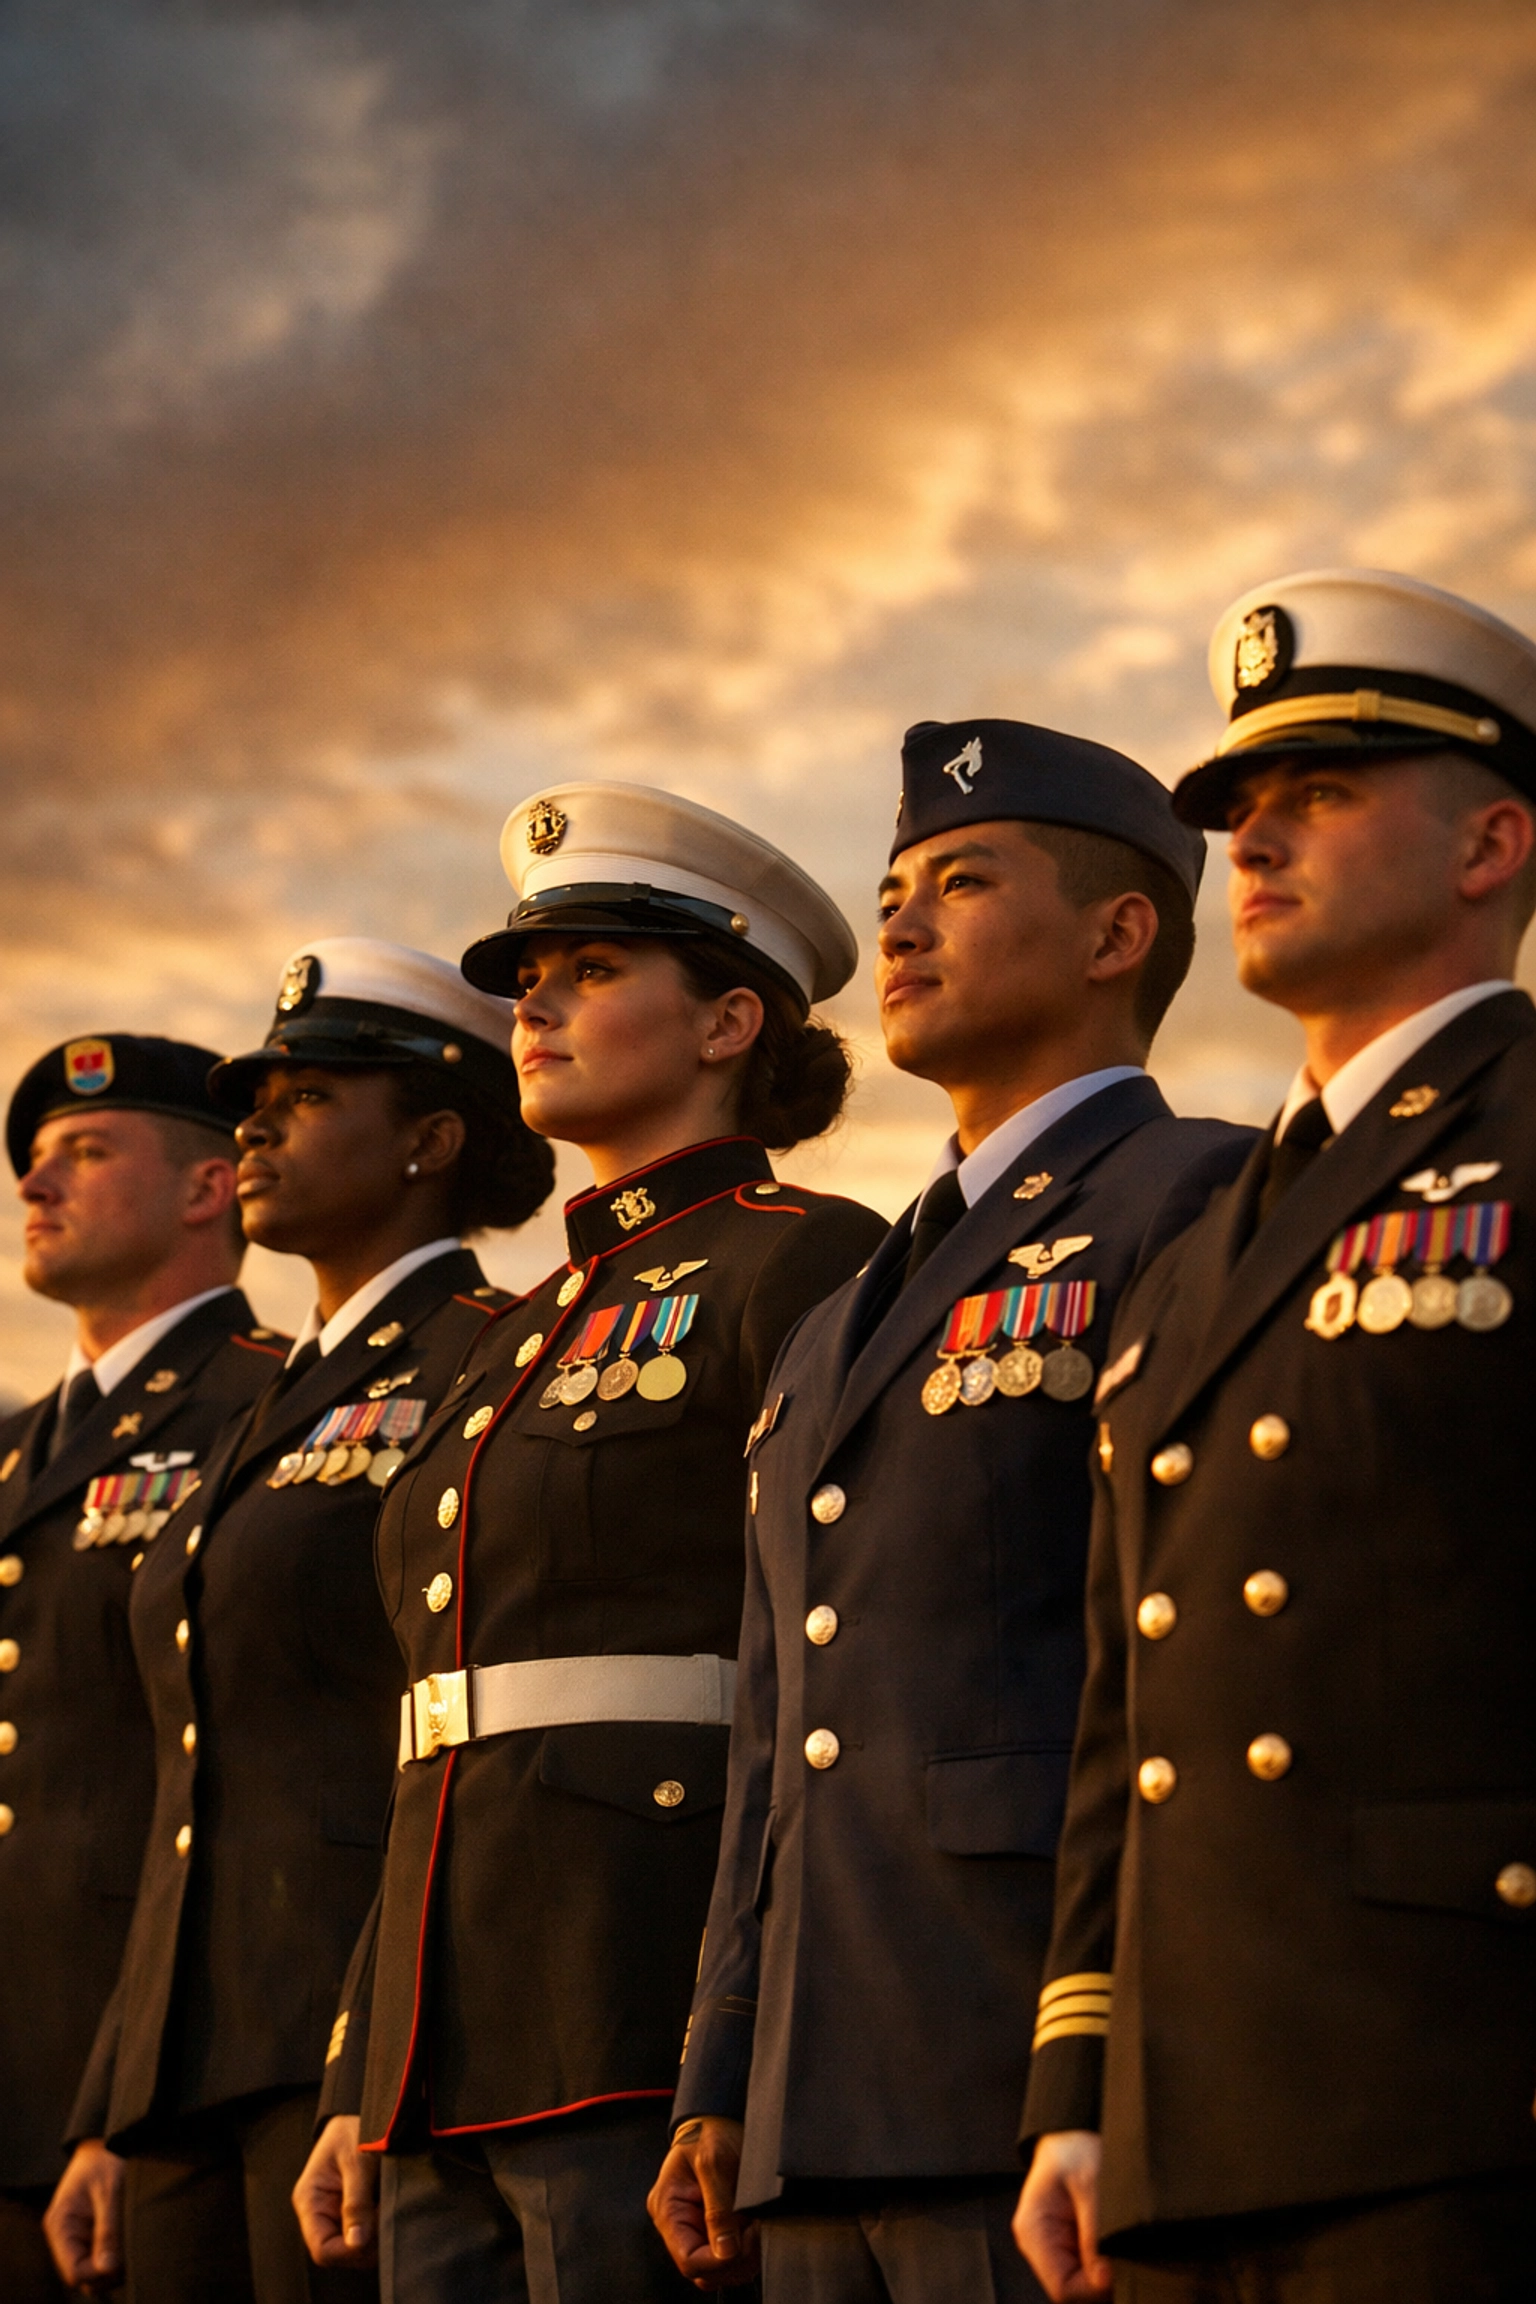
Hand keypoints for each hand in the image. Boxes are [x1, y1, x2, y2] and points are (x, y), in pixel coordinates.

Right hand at [44, 2139, 124, 2291]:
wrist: (112, 2136)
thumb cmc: (107, 2157)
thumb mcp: (110, 2190)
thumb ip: (109, 2229)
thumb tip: (108, 2268)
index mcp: (61, 2226)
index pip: (74, 2271)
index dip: (97, 2272)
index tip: (121, 2260)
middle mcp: (68, 2236)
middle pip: (87, 2276)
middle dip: (109, 2272)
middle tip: (132, 2253)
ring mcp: (83, 2236)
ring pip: (99, 2269)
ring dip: (117, 2264)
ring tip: (135, 2242)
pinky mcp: (98, 2233)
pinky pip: (108, 2256)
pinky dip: (121, 2254)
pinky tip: (134, 2238)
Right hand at [293, 2115, 378, 2269]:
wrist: (367, 2113)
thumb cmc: (355, 2130)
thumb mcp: (358, 2161)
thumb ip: (356, 2202)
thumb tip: (356, 2242)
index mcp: (310, 2200)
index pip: (322, 2248)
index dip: (348, 2252)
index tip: (373, 2238)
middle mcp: (320, 2213)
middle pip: (340, 2253)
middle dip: (366, 2245)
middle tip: (387, 2221)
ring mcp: (337, 2215)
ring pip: (356, 2246)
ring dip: (375, 2237)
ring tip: (388, 2210)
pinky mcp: (354, 2213)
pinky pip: (367, 2233)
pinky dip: (380, 2228)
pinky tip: (389, 2209)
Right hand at [647, 2116, 760, 2288]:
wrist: (717, 2119)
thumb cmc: (708, 2132)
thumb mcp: (713, 2162)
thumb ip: (718, 2208)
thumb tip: (725, 2250)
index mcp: (668, 2208)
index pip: (688, 2259)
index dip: (719, 2260)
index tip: (745, 2241)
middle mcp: (678, 2224)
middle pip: (703, 2270)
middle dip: (734, 2259)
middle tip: (755, 2231)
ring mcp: (696, 2228)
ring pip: (718, 2268)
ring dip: (742, 2255)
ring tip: (755, 2224)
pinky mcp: (713, 2228)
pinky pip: (728, 2254)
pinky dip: (745, 2248)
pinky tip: (753, 2226)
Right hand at [1014, 2131, 1111, 2300]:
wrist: (1078, 2131)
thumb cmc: (1075, 2146)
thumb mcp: (1089, 2181)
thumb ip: (1096, 2230)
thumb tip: (1104, 2277)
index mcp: (1035, 2232)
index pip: (1063, 2289)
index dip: (1096, 2288)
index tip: (1119, 2266)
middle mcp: (1046, 2248)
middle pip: (1078, 2291)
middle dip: (1106, 2280)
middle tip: (1128, 2253)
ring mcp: (1064, 2250)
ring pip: (1092, 2285)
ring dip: (1113, 2269)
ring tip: (1125, 2240)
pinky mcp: (1081, 2248)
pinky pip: (1101, 2271)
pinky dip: (1117, 2262)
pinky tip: (1123, 2241)